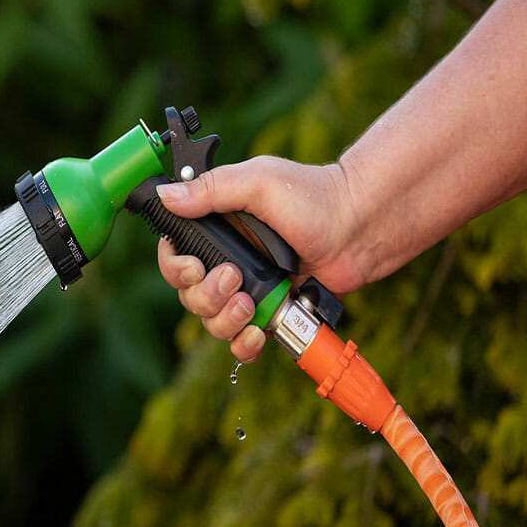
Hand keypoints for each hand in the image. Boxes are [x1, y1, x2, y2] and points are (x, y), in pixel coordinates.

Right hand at [156, 155, 364, 361]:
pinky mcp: (271, 313)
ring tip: (249, 304)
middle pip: (189, 295)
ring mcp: (249, 290)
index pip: (174, 256)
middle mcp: (228, 261)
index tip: (193, 267)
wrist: (360, 227)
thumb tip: (166, 196)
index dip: (175, 268)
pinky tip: (257, 334)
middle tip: (234, 278)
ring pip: (212, 322)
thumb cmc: (314, 197)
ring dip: (224, 320)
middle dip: (205, 294)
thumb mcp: (258, 182)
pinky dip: (243, 345)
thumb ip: (211, 189)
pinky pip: (241, 342)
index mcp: (217, 229)